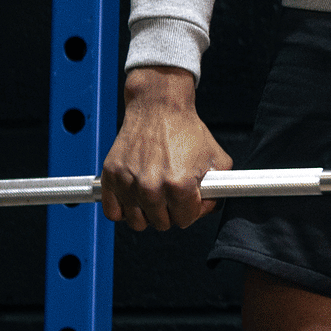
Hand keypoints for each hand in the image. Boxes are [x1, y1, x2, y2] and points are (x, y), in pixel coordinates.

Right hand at [98, 67, 230, 230]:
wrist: (159, 107)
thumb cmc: (187, 130)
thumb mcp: (216, 159)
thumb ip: (218, 189)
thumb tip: (208, 208)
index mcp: (180, 185)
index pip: (185, 220)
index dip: (191, 210)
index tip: (189, 199)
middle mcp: (152, 187)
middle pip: (161, 224)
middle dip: (170, 212)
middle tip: (172, 195)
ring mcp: (128, 182)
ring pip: (137, 222)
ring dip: (146, 213)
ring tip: (154, 197)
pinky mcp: (111, 176)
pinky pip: (113, 212)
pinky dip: (122, 209)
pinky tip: (134, 198)